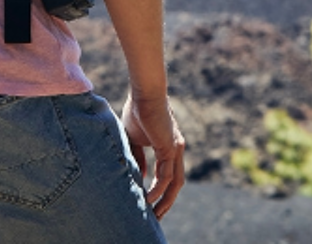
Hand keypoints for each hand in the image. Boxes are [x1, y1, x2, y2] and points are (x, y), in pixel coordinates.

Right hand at [121, 92, 184, 218]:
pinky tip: (147, 199)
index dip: (161, 191)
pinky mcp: (170, 148)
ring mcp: (176, 149)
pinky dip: (158, 189)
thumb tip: (141, 176)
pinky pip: (166, 176)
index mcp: (170, 147)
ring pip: (175, 183)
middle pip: (176, 183)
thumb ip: (138, 157)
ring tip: (154, 214)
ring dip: (165, 201)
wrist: (144, 93)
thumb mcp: (135, 140)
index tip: (150, 204)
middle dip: (167, 202)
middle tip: (156, 217)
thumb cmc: (138, 111)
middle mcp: (177, 149)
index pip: (169, 175)